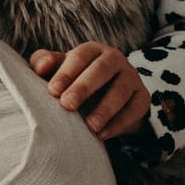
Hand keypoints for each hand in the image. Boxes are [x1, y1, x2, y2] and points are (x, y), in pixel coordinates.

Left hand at [28, 41, 147, 140]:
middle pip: (102, 69)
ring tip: (89, 126)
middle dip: (84, 87)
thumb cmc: (71, 81)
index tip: (52, 91)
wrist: (100, 99)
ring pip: (121, 90)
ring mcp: (131, 77)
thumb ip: (43, 63)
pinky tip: (103, 134)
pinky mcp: (142, 97)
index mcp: (92, 50)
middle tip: (67, 105)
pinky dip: (120, 123)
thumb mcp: (55, 70)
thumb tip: (41, 67)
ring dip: (105, 108)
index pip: (80, 56)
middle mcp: (114, 59)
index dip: (66, 72)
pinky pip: (136, 108)